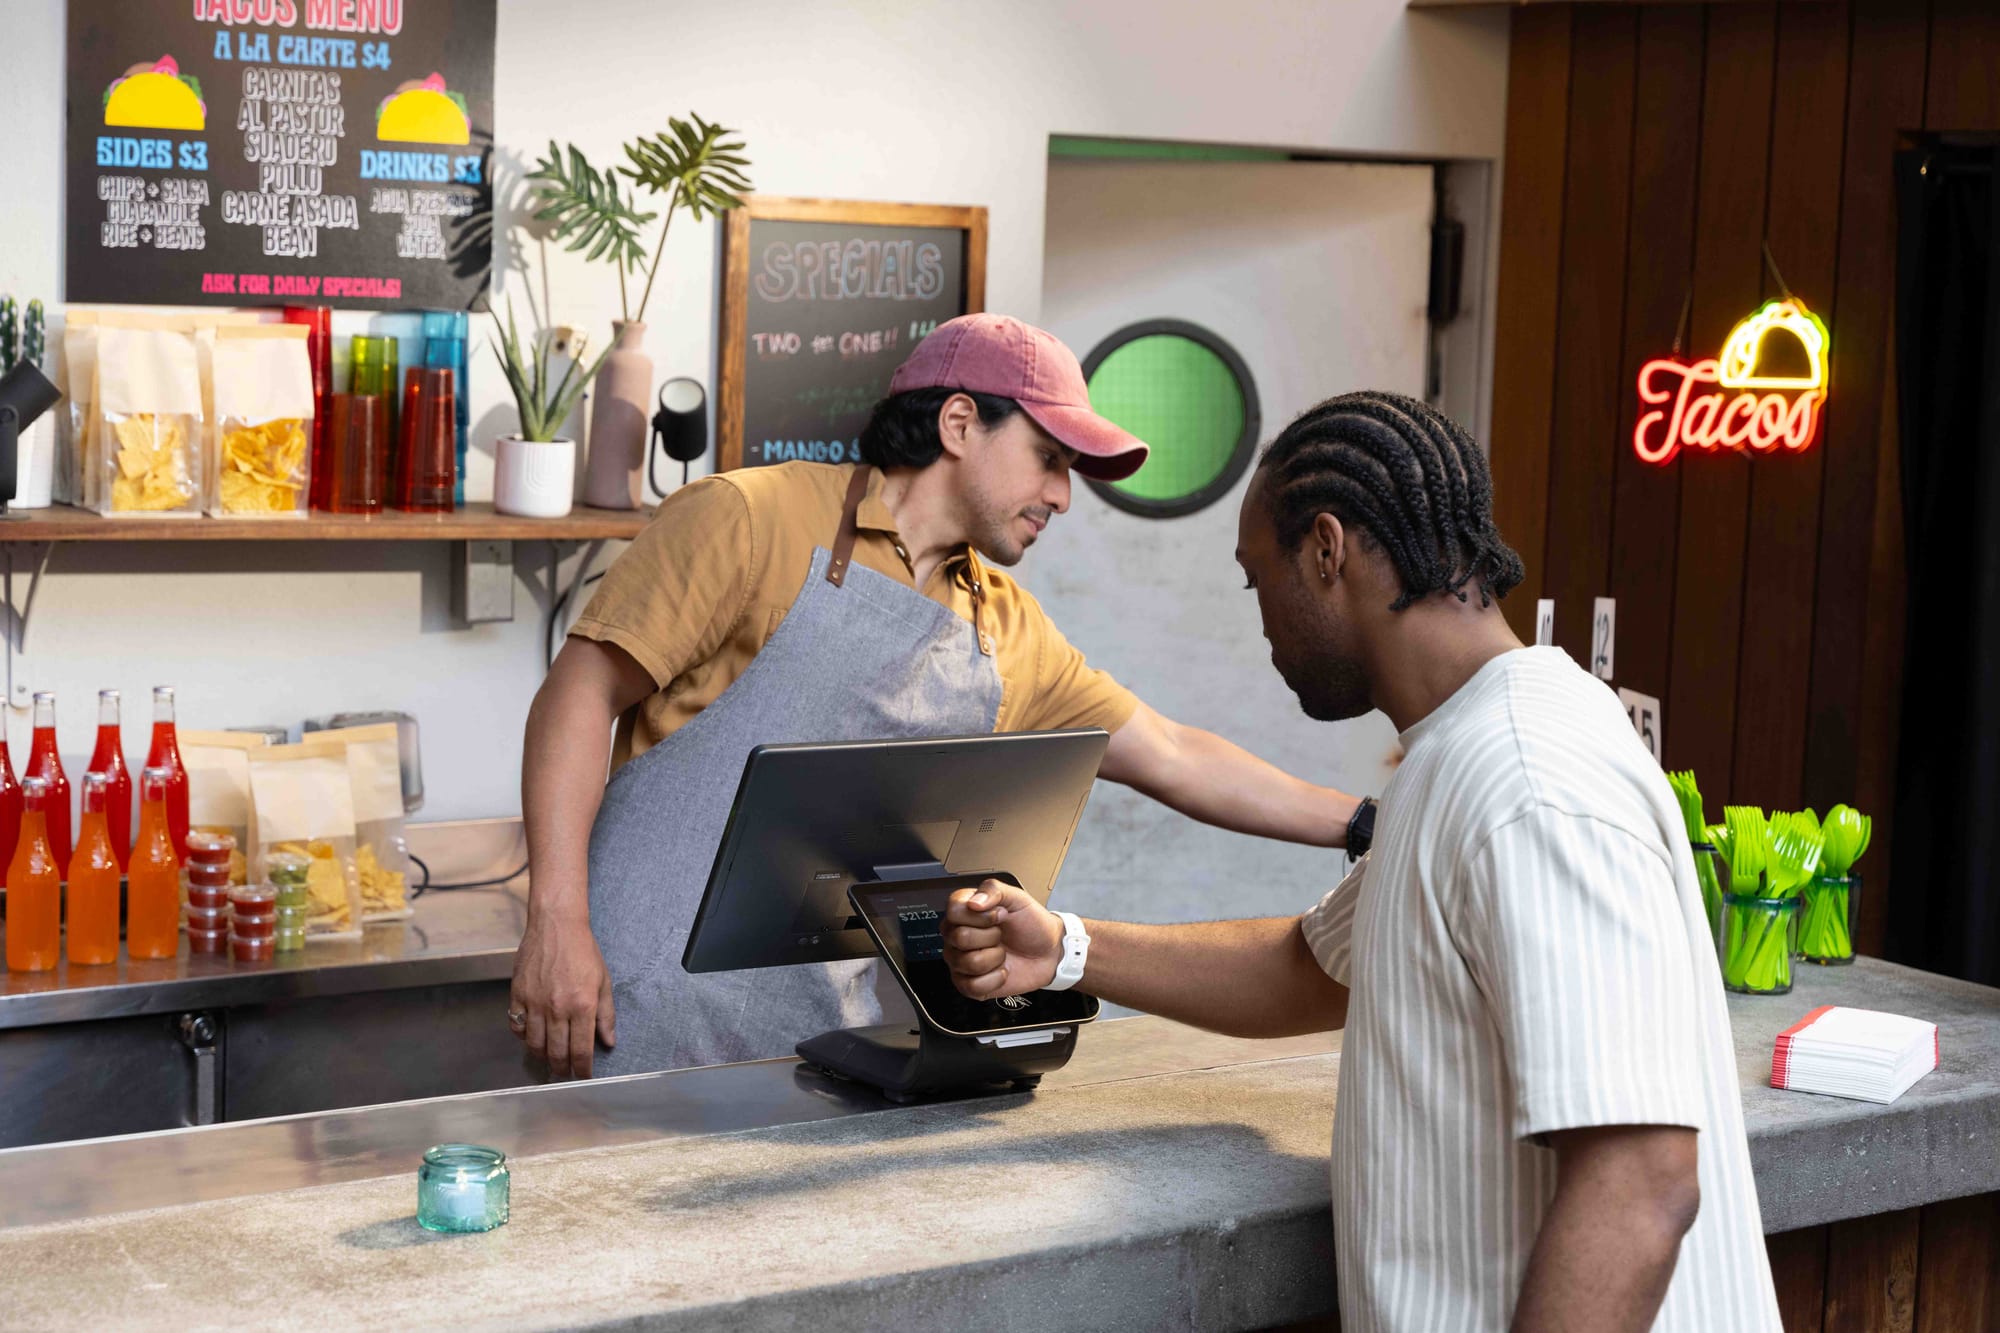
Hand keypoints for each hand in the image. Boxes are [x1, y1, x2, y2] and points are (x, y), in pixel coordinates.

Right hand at [509, 910, 616, 1078]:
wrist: (556, 926)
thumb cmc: (582, 951)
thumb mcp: (603, 982)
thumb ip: (606, 1015)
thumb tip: (609, 1042)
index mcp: (582, 1006)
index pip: (581, 1050)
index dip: (582, 1069)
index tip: (583, 1076)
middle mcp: (557, 1008)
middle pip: (556, 1053)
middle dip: (562, 1069)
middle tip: (565, 1073)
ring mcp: (534, 1003)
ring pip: (535, 1044)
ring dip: (542, 1057)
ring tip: (549, 1060)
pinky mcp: (517, 995)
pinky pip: (516, 1026)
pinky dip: (523, 1037)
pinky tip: (531, 1038)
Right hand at [943, 879, 1063, 998]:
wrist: (1049, 951)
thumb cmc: (1032, 924)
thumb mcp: (1017, 898)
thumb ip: (993, 890)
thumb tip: (974, 902)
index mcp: (965, 911)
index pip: (953, 910)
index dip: (980, 915)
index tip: (999, 915)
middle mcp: (957, 935)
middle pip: (959, 937)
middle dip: (991, 937)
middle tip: (1001, 935)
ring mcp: (960, 961)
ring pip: (967, 962)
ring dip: (995, 958)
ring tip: (1002, 952)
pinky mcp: (968, 984)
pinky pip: (971, 985)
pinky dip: (994, 979)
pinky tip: (1001, 970)